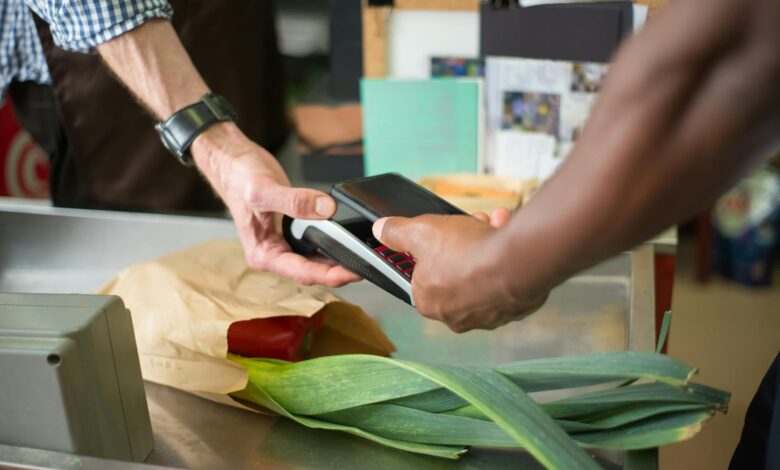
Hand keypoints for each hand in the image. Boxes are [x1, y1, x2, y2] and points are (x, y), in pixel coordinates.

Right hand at [192, 123, 358, 286]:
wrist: (232, 161)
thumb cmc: (238, 177)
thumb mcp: (264, 189)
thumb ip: (294, 201)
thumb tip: (325, 209)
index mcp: (263, 253)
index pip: (303, 273)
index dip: (331, 276)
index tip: (354, 272)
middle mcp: (272, 253)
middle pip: (312, 271)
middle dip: (339, 271)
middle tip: (367, 265)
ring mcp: (281, 243)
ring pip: (314, 260)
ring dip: (336, 259)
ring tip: (362, 256)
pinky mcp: (290, 231)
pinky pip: (314, 243)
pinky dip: (330, 242)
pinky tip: (346, 239)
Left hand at [372, 209, 548, 332]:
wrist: (518, 262)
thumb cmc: (467, 253)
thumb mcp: (421, 232)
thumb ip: (397, 232)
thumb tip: (382, 230)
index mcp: (429, 302)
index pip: (421, 276)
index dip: (430, 250)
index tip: (439, 236)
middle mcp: (457, 315)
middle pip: (455, 270)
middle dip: (462, 242)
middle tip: (470, 224)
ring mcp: (488, 314)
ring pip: (483, 272)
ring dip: (486, 242)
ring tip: (492, 223)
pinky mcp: (513, 308)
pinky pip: (506, 277)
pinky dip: (506, 256)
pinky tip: (507, 236)